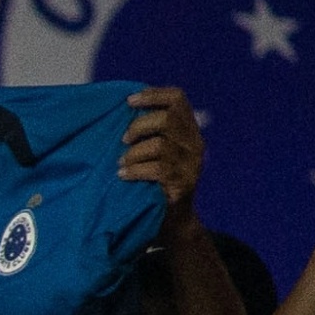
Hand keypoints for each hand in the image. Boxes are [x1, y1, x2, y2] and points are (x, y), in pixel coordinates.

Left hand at [118, 85, 205, 213]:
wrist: (172, 219)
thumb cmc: (154, 180)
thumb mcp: (155, 151)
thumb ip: (147, 131)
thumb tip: (119, 109)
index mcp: (189, 130)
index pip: (178, 99)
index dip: (153, 95)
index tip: (129, 101)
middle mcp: (195, 144)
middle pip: (168, 119)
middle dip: (138, 126)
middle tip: (123, 140)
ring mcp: (192, 165)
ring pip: (160, 145)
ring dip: (133, 153)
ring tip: (121, 163)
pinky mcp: (183, 185)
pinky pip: (157, 170)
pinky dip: (135, 171)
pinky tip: (123, 176)